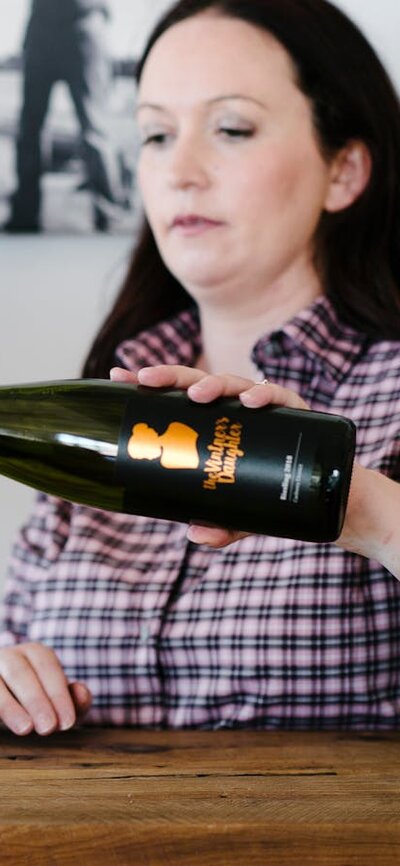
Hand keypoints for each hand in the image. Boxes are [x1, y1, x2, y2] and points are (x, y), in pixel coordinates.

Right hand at [0, 642, 91, 735]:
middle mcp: (9, 656)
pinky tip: (0, 727)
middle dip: (36, 700)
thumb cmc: (38, 703)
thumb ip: (76, 700)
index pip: (47, 667)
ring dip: (10, 707)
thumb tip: (83, 694)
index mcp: (34, 653)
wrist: (9, 702)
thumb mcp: (59, 703)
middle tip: (49, 728)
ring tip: (26, 729)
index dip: (58, 694)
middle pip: (20, 672)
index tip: (67, 722)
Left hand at [110, 364, 307, 547]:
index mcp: (215, 423)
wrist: (328, 499)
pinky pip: (279, 396)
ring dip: (214, 384)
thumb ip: (221, 526)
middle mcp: (236, 408)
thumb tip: (195, 535)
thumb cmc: (274, 497)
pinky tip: (250, 402)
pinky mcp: (295, 412)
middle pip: (198, 382)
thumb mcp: (243, 516)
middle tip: (148, 379)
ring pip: (235, 383)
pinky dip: (264, 395)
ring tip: (198, 395)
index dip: (150, 383)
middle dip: (171, 376)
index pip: (177, 396)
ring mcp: (265, 408)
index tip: (119, 375)